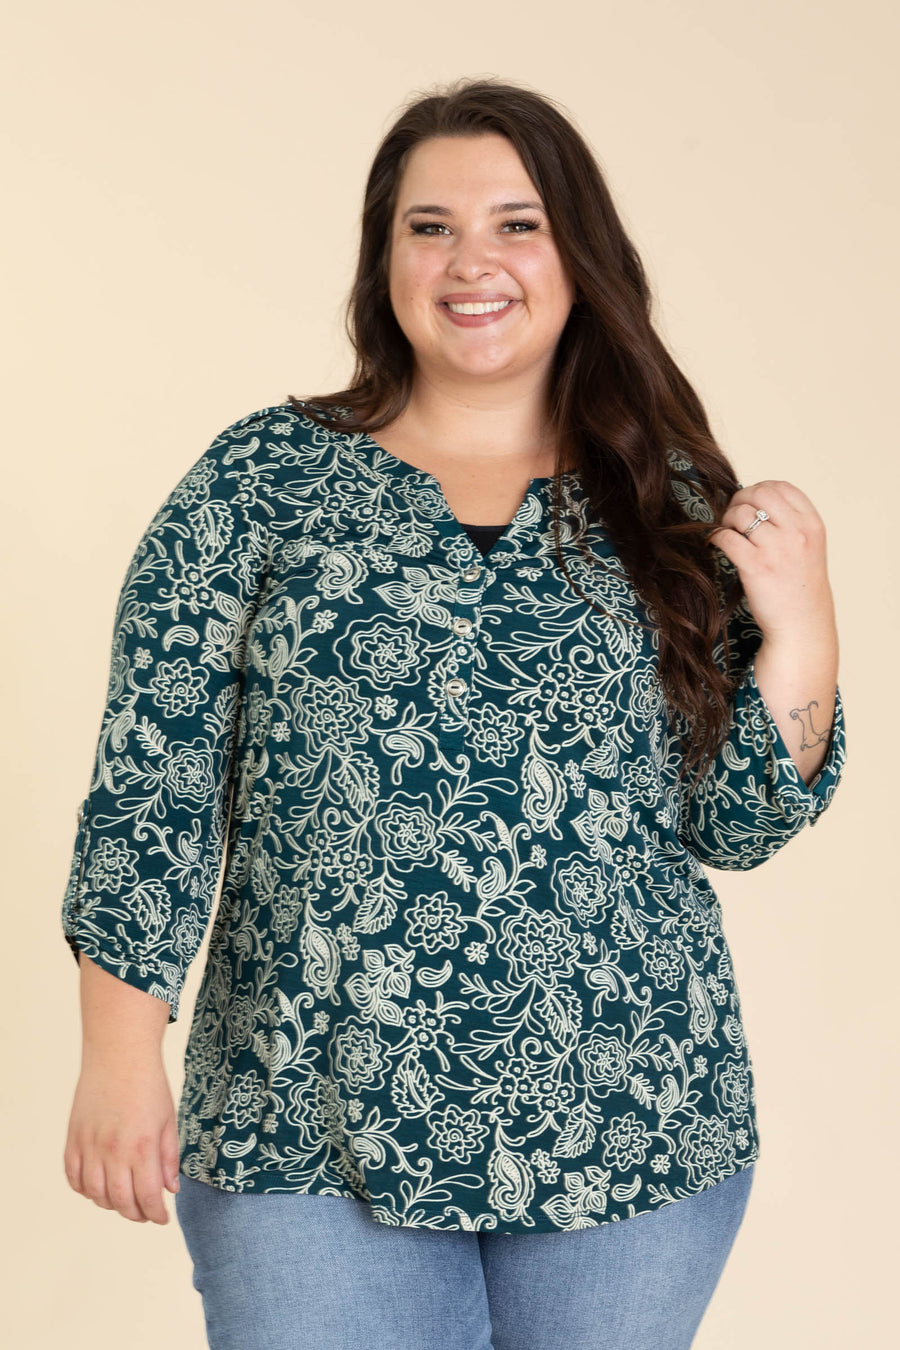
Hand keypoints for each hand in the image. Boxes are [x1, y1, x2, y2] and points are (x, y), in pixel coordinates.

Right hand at [63, 1048, 180, 1224]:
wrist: (119, 1054)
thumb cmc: (149, 1084)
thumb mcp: (169, 1120)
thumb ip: (169, 1157)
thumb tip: (171, 1189)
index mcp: (143, 1146)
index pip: (148, 1197)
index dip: (156, 1214)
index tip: (162, 1218)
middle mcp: (114, 1150)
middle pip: (121, 1202)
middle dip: (136, 1214)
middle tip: (146, 1212)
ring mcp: (90, 1146)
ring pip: (95, 1195)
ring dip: (111, 1204)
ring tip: (125, 1200)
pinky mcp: (74, 1139)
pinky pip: (74, 1177)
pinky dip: (85, 1190)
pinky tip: (99, 1187)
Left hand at [706, 480, 836, 648]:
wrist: (802, 625)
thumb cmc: (800, 588)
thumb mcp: (809, 547)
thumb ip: (790, 523)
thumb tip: (753, 501)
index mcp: (812, 524)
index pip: (781, 487)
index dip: (759, 490)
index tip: (749, 503)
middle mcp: (797, 532)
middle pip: (759, 493)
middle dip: (739, 500)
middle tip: (732, 517)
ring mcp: (777, 549)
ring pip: (740, 513)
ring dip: (726, 519)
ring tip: (726, 532)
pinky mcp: (756, 567)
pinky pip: (726, 537)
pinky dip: (715, 537)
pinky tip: (715, 544)